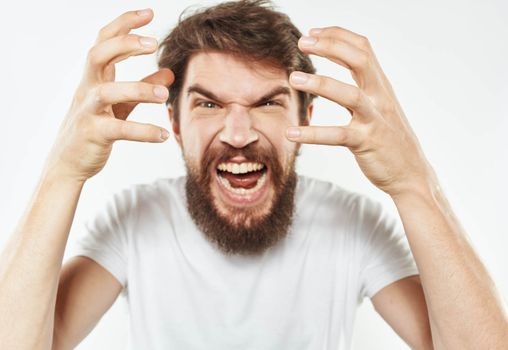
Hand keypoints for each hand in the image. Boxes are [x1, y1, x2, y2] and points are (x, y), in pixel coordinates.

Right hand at [43, 8, 173, 181]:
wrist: (69, 163)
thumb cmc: (94, 129)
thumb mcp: (121, 106)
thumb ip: (143, 88)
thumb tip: (168, 73)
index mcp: (95, 78)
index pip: (105, 41)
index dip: (124, 25)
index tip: (148, 13)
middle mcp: (88, 89)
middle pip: (98, 55)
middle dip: (125, 44)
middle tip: (154, 43)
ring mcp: (88, 111)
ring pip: (107, 92)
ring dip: (138, 89)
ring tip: (165, 96)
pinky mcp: (93, 134)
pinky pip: (118, 129)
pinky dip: (143, 131)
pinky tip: (163, 135)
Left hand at [287, 27, 434, 196]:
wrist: (411, 174)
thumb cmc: (390, 139)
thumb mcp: (380, 107)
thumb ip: (362, 89)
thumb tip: (338, 78)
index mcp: (381, 86)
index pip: (363, 48)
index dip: (338, 35)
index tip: (313, 32)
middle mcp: (380, 97)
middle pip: (359, 59)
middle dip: (330, 46)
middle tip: (302, 42)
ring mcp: (374, 119)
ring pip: (349, 94)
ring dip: (320, 83)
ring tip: (293, 78)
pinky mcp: (366, 142)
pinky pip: (337, 135)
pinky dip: (313, 134)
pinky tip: (292, 133)